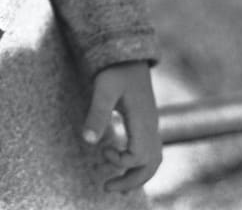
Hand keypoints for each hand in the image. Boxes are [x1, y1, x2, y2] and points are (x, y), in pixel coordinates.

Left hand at [81, 60, 161, 193]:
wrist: (128, 54)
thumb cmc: (114, 69)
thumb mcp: (102, 89)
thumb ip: (96, 113)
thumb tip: (87, 141)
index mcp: (143, 120)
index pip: (140, 156)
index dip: (121, 160)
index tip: (103, 149)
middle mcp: (152, 126)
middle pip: (151, 165)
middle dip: (131, 180)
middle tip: (107, 188)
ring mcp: (152, 125)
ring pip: (154, 160)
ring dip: (137, 175)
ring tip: (117, 186)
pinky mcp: (147, 122)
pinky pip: (151, 151)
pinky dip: (141, 164)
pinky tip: (125, 164)